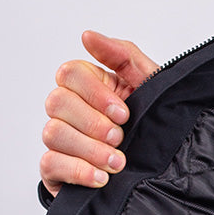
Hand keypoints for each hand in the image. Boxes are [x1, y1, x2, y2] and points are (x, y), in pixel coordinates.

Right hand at [40, 30, 159, 195]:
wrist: (163, 170)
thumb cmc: (154, 123)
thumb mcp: (149, 85)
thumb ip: (123, 56)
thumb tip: (88, 36)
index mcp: (89, 85)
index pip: (70, 73)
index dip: (95, 93)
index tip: (123, 114)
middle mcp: (69, 110)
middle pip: (56, 102)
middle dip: (92, 123)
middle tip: (119, 138)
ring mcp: (60, 139)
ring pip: (53, 133)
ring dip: (89, 149)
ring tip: (117, 162)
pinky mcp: (56, 169)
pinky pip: (50, 163)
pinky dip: (78, 171)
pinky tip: (101, 178)